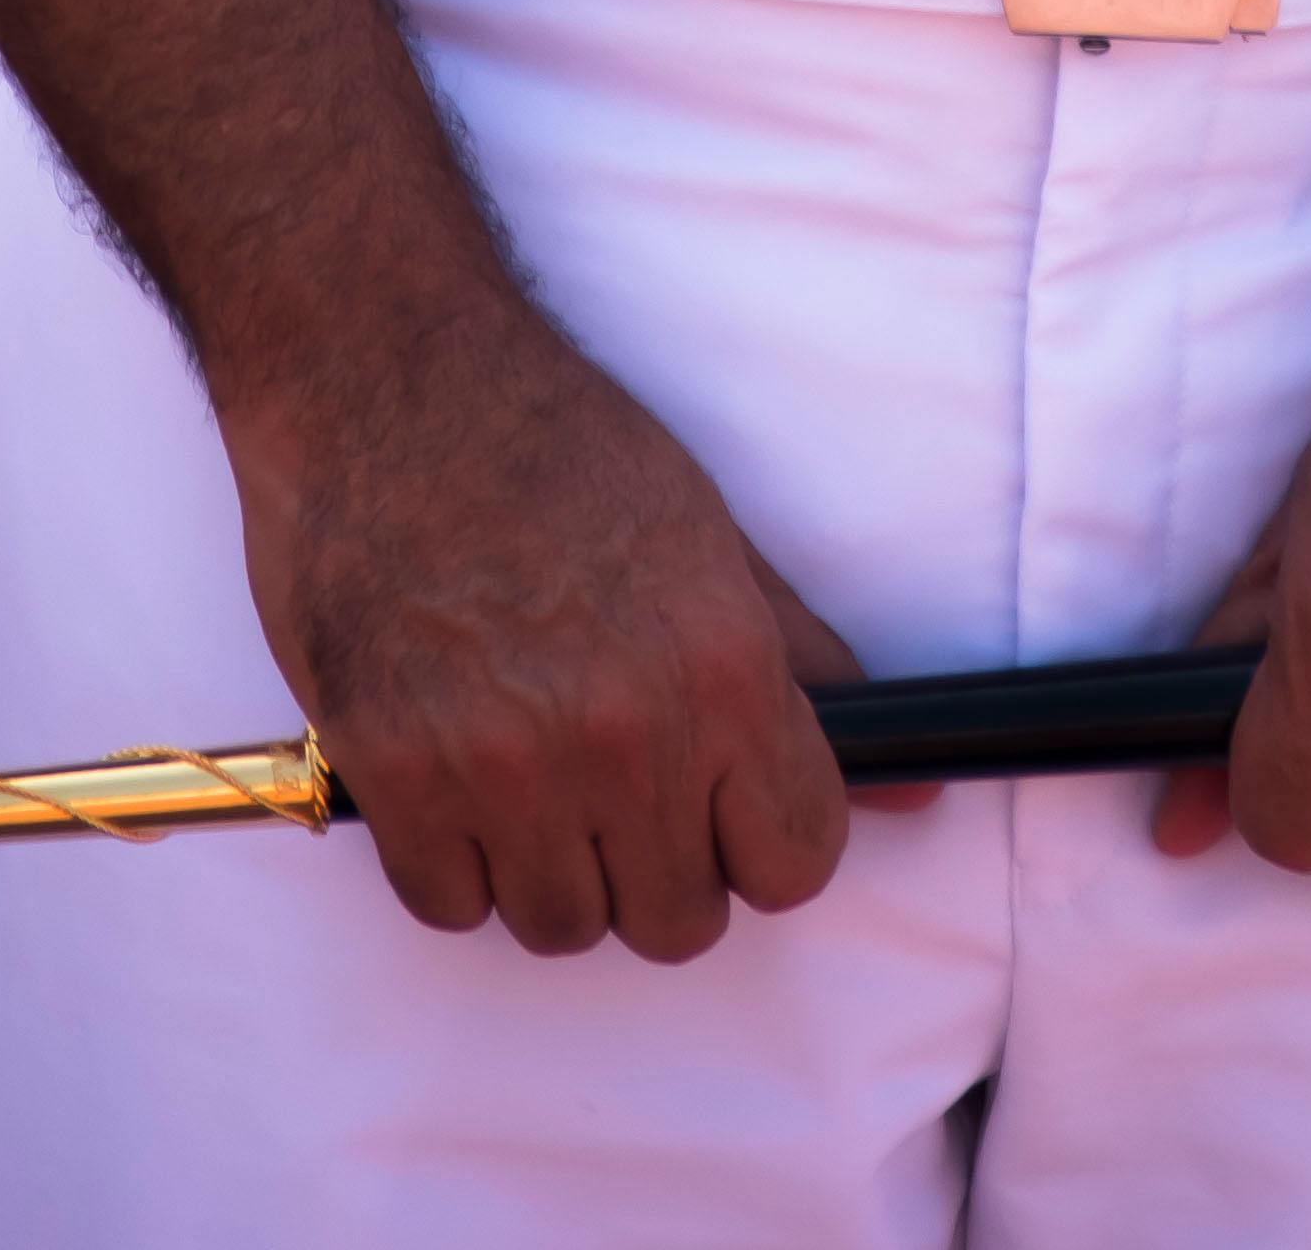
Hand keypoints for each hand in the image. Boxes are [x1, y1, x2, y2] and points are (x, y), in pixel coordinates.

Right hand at [221, 263, 865, 962]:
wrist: (395, 382)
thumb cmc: (558, 448)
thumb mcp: (710, 537)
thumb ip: (808, 673)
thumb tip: (916, 794)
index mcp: (721, 667)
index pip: (794, 861)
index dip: (767, 840)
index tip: (732, 809)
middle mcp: (624, 733)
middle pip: (678, 921)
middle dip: (662, 866)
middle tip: (622, 783)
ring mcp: (503, 765)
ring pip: (563, 927)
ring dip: (556, 869)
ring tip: (535, 770)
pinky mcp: (394, 777)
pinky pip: (451, 909)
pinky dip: (455, 863)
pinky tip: (458, 774)